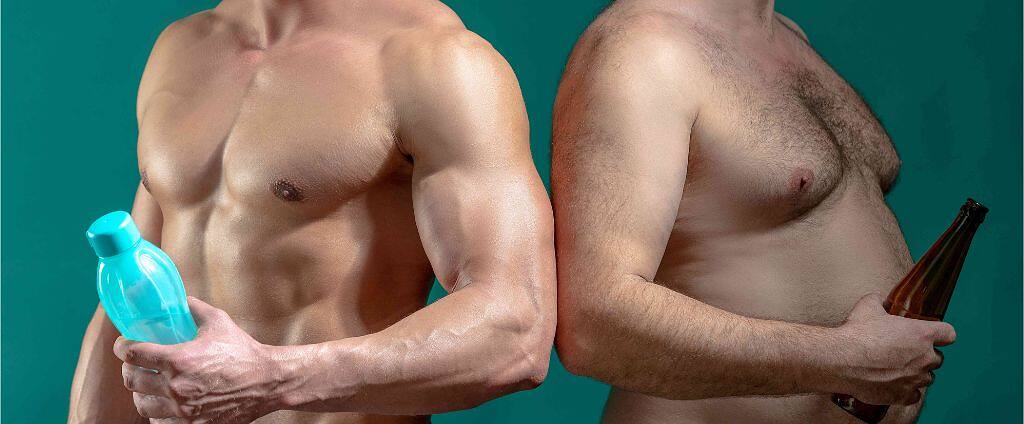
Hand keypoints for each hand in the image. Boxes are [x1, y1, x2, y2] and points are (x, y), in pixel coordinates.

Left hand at [113, 297, 285, 422]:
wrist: (266, 383)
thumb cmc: (243, 352)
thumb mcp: (219, 322)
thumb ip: (194, 309)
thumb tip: (178, 299)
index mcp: (180, 359)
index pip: (134, 353)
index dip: (123, 347)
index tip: (125, 345)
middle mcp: (177, 387)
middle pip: (131, 379)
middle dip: (130, 369)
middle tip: (136, 364)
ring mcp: (183, 410)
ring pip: (142, 403)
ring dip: (142, 392)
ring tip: (149, 385)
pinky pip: (159, 421)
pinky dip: (158, 411)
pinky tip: (165, 402)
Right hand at [831, 293, 955, 404]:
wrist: (841, 360)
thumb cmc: (857, 334)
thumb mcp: (867, 307)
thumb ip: (878, 302)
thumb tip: (878, 300)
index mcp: (921, 334)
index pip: (948, 334)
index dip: (941, 334)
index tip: (935, 336)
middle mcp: (924, 357)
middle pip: (938, 358)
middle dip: (924, 356)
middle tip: (906, 352)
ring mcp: (915, 378)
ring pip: (927, 378)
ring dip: (917, 374)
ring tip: (899, 370)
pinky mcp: (903, 395)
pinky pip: (914, 396)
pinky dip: (907, 391)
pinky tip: (894, 385)